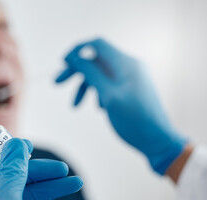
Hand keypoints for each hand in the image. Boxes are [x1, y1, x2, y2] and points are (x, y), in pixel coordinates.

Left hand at [0, 138, 82, 199]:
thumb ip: (10, 174)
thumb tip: (14, 144)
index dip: (3, 152)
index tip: (27, 144)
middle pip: (6, 176)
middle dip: (33, 170)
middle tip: (59, 167)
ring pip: (22, 191)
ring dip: (46, 182)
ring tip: (72, 178)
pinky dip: (48, 195)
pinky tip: (67, 188)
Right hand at [56, 38, 186, 174]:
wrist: (157, 140)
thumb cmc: (134, 120)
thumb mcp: (109, 96)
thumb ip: (91, 73)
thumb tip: (75, 58)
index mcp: (126, 64)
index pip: (97, 45)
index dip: (77, 50)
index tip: (62, 63)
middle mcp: (128, 66)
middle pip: (95, 60)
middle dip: (76, 71)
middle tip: (57, 82)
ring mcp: (129, 77)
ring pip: (99, 74)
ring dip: (84, 87)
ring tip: (74, 106)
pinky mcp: (128, 88)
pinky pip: (107, 84)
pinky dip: (96, 93)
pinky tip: (97, 109)